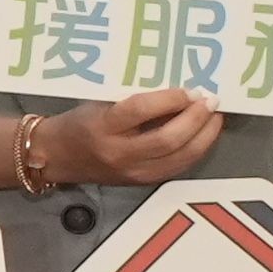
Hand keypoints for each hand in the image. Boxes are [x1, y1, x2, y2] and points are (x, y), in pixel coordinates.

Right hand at [42, 91, 225, 189]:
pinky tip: (204, 136)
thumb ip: (134, 99)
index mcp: (102, 126)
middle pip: (167, 139)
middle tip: (210, 101)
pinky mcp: (143, 182)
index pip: (140, 110)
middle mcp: (119, 153)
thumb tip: (176, 90)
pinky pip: (178, 167)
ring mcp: (133, 171)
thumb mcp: (99, 103)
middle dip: (196, 119)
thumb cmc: (78, 122)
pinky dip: (196, 150)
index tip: (189, 89)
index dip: (170, 99)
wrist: (57, 157)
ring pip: (179, 157)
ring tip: (215, 117)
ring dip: (204, 136)